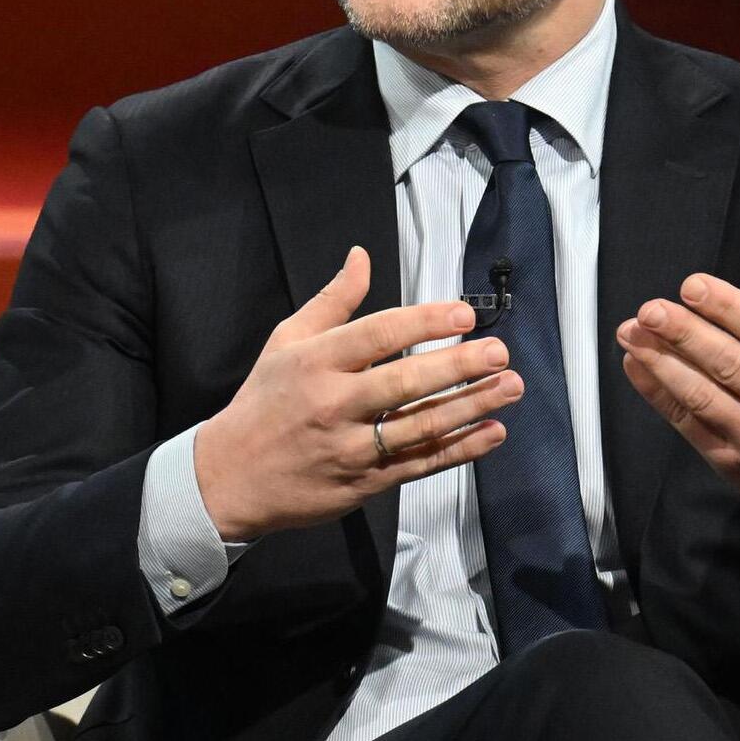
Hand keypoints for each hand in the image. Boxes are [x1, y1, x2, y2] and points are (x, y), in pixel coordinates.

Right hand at [193, 246, 520, 540]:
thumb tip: (361, 256)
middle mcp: (334, 403)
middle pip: (405, 383)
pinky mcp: (364, 483)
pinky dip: (460, 450)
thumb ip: (333, 301)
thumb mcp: (287, 342)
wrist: (229, 477)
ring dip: (472, 406)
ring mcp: (351, 447)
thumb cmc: (264, 402)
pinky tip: (491, 432)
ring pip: (420, 426)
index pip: (378, 334)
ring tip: (510, 388)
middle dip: (459, 366)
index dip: (425, 322)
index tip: (464, 315)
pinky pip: (420, 464)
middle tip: (499, 353)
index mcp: (315, 361)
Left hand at [616, 234, 739, 535]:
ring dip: (661, 363)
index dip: (728, 308)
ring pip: (702, 396)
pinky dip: (658, 395)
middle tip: (650, 309)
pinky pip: (688, 425)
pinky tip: (636, 366)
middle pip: (729, 364)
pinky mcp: (732, 463)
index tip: (691, 285)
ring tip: (631, 332)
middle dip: (684, 334)